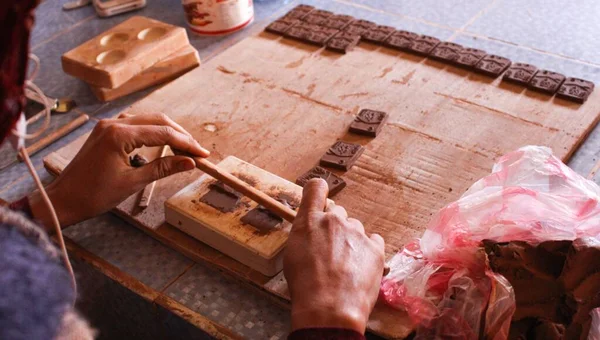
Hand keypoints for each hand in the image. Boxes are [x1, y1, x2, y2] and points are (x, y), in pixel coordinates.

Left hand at [29, 113, 208, 229]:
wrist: (63, 200)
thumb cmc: (93, 195)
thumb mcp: (133, 182)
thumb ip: (163, 168)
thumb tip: (190, 162)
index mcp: (119, 135)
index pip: (163, 133)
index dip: (186, 144)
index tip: (203, 154)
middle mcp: (113, 123)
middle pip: (158, 121)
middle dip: (180, 135)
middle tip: (197, 151)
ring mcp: (108, 125)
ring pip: (147, 120)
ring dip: (167, 132)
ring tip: (184, 148)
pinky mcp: (105, 131)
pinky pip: (135, 125)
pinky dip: (152, 133)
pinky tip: (161, 145)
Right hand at [284, 178, 384, 333]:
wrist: (330, 307)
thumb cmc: (306, 285)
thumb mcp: (293, 254)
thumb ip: (304, 235)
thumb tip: (312, 231)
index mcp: (309, 220)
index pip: (316, 188)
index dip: (318, 192)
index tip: (320, 198)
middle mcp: (334, 220)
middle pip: (337, 213)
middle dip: (334, 228)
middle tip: (330, 251)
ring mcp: (357, 232)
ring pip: (355, 230)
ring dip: (351, 242)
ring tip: (345, 268)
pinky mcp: (375, 247)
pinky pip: (373, 241)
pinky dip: (368, 252)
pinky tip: (359, 269)